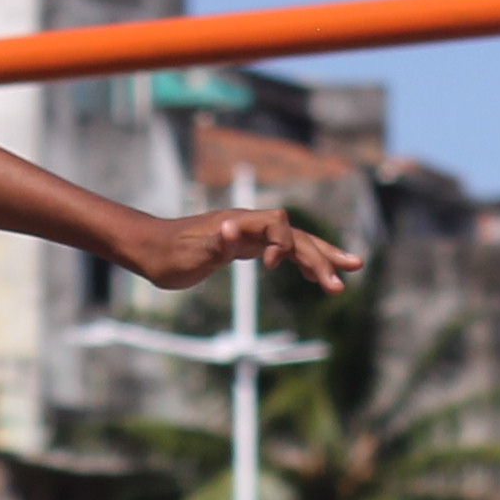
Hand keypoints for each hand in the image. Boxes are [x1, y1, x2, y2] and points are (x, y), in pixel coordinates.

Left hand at [120, 203, 357, 295]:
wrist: (150, 249)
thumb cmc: (168, 253)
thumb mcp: (190, 253)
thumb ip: (216, 241)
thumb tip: (232, 226)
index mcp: (241, 223)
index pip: (279, 224)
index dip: (283, 245)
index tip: (270, 269)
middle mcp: (250, 225)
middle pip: (296, 235)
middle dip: (322, 255)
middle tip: (348, 275)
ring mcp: (251, 235)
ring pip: (294, 243)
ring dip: (321, 259)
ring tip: (349, 272)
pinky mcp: (247, 247)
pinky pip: (282, 251)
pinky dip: (301, 262)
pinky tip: (314, 277)